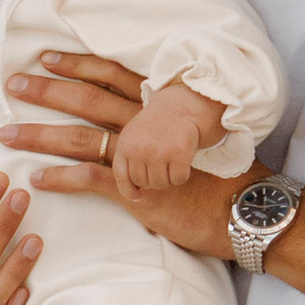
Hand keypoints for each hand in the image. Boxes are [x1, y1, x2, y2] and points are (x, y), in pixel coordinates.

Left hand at [5, 51, 236, 260]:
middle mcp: (143, 125)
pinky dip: (59, 178)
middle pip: (86, 100)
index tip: (46, 57)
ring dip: (38, 135)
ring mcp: (138, 156)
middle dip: (45, 91)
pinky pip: (88, 180)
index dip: (76, 65)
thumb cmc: (222, 173)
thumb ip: (165, 122)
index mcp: (156, 107)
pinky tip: (36, 178)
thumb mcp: (194, 134)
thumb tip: (146, 117)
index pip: (110, 76)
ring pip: (78, 138)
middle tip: (12, 83)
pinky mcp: (135, 189)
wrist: (239, 207)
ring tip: (7, 134)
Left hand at [116, 79, 225, 196]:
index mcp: (125, 145)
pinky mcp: (179, 153)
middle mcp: (140, 149)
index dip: (129, 190)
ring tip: (170, 162)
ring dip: (168, 178)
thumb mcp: (133, 138)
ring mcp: (159, 151)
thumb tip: (134, 196)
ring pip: (161, 184)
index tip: (138, 196)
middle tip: (162, 166)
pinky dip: (182, 175)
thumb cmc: (156, 127)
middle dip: (153, 180)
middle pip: (144, 183)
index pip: (122, 177)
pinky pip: (178, 179)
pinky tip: (182, 163)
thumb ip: (128, 162)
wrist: (180, 108)